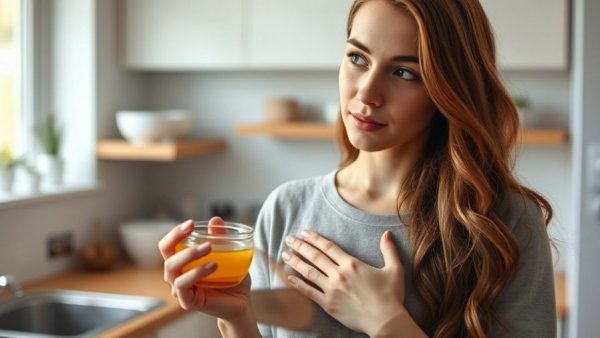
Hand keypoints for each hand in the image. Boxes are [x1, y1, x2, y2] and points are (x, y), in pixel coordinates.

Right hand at [158, 217, 251, 319]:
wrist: (242, 301)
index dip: (175, 233)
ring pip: (171, 269)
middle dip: (179, 240)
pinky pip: (183, 286)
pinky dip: (196, 273)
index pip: (168, 246)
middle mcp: (177, 275)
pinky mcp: (187, 301)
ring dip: (189, 255)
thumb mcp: (229, 254)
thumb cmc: (231, 277)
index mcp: (182, 262)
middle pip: (166, 256)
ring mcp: (180, 289)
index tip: (191, 223)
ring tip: (209, 248)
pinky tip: (213, 266)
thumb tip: (215, 219)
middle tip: (201, 234)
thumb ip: (222, 238)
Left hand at [282, 229, 409, 335]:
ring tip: (285, 254)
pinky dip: (298, 284)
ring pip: (309, 272)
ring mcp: (332, 290)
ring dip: (296, 262)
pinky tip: (289, 277)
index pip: (329, 247)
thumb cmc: (391, 296)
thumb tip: (386, 234)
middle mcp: (339, 274)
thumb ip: (388, 250)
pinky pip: (309, 292)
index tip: (304, 232)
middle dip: (300, 246)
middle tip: (289, 239)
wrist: (385, 320)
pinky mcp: (328, 304)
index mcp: (352, 264)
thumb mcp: (394, 269)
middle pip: (315, 256)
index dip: (315, 238)